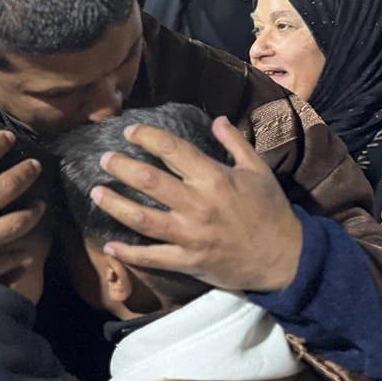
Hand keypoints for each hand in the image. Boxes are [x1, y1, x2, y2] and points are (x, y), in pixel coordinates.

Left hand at [90, 115, 302, 291]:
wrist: (285, 258)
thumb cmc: (271, 211)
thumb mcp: (258, 171)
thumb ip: (236, 143)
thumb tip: (218, 120)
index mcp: (214, 178)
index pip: (172, 150)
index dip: (147, 138)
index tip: (129, 132)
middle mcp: (198, 204)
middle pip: (149, 182)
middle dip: (122, 168)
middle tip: (104, 158)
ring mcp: (190, 235)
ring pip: (143, 219)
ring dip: (116, 205)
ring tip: (96, 193)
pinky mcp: (188, 261)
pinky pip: (152, 258)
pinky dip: (129, 254)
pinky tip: (110, 247)